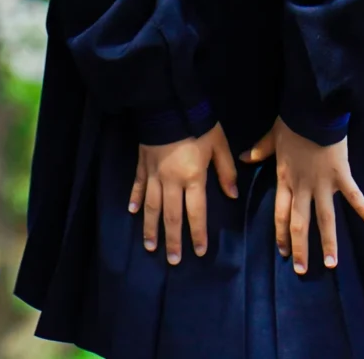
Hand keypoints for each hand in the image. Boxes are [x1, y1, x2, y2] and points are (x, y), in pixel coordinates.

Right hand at [128, 123, 235, 264]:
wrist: (167, 103)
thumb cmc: (197, 124)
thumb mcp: (219, 145)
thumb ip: (226, 171)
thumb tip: (232, 195)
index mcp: (193, 178)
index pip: (196, 212)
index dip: (198, 234)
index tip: (199, 252)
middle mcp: (171, 181)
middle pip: (171, 216)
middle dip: (173, 240)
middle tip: (172, 260)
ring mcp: (154, 174)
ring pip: (151, 206)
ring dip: (150, 227)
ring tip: (150, 245)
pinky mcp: (142, 164)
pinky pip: (137, 185)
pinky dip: (134, 198)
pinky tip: (131, 211)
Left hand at [259, 118, 363, 272]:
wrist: (311, 110)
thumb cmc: (291, 123)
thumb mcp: (270, 137)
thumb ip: (259, 151)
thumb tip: (244, 158)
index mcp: (285, 179)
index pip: (282, 214)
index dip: (282, 234)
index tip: (283, 253)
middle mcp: (302, 187)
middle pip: (300, 222)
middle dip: (300, 247)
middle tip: (301, 269)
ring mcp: (323, 183)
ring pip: (324, 218)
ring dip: (328, 241)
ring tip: (331, 263)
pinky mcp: (341, 175)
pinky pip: (353, 195)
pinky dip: (363, 209)